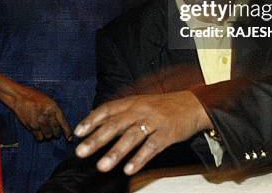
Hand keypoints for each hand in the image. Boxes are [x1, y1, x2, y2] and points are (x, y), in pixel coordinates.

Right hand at [0, 70, 71, 141]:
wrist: (20, 97)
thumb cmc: (35, 97)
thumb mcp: (48, 101)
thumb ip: (55, 112)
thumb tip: (61, 125)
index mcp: (53, 107)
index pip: (63, 122)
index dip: (67, 131)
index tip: (69, 138)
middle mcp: (47, 115)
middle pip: (56, 131)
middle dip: (57, 133)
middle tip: (55, 132)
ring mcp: (39, 121)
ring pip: (48, 135)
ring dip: (48, 135)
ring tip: (46, 130)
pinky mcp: (31, 126)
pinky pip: (39, 137)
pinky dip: (40, 136)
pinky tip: (39, 131)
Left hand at [74, 92, 211, 174]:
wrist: (193, 104)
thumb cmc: (163, 106)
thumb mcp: (140, 103)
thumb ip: (120, 112)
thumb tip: (95, 118)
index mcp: (132, 102)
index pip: (108, 109)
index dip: (92, 120)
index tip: (78, 133)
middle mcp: (141, 110)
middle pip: (115, 124)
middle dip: (97, 139)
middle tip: (81, 151)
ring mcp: (154, 122)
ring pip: (132, 137)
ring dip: (115, 152)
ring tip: (101, 166)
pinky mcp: (167, 134)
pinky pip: (151, 147)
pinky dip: (139, 159)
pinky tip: (128, 169)